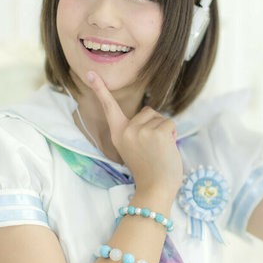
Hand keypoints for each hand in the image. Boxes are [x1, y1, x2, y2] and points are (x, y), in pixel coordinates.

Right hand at [86, 71, 182, 200]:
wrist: (156, 189)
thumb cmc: (149, 171)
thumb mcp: (136, 148)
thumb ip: (137, 131)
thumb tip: (149, 114)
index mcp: (118, 134)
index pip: (109, 108)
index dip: (100, 89)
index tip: (90, 73)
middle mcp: (126, 131)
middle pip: (148, 112)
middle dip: (155, 126)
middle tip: (153, 150)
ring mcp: (141, 131)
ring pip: (160, 118)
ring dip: (165, 132)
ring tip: (159, 151)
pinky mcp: (156, 133)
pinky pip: (170, 124)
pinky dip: (173, 135)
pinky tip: (166, 150)